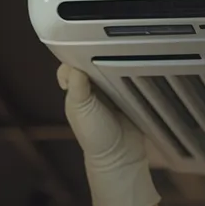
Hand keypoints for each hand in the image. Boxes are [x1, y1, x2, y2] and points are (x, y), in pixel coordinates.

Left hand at [57, 64, 159, 205]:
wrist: (121, 155)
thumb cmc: (95, 135)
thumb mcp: (80, 107)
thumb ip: (76, 84)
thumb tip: (76, 61)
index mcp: (76, 89)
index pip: (72, 64)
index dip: (77, 55)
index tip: (86, 50)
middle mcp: (92, 86)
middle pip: (93, 61)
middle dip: (99, 54)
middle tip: (107, 50)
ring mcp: (112, 89)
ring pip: (111, 66)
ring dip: (116, 61)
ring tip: (121, 55)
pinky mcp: (129, 93)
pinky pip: (128, 75)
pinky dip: (129, 70)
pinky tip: (132, 64)